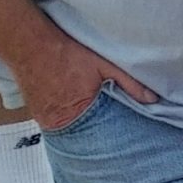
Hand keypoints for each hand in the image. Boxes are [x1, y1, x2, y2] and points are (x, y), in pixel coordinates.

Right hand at [10, 33, 156, 131]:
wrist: (30, 45)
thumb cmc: (67, 54)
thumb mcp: (103, 66)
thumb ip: (129, 84)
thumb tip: (152, 99)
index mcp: (77, 113)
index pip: (101, 133)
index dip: (114, 133)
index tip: (126, 136)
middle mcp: (57, 122)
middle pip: (85, 133)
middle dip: (99, 130)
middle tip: (113, 130)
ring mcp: (45, 120)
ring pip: (71, 128)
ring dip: (82, 123)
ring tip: (94, 118)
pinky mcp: (37, 114)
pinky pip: (57, 122)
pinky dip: (68, 118)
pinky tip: (76, 111)